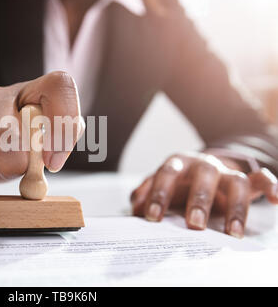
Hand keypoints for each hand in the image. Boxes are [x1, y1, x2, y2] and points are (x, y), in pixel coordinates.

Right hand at [0, 72, 81, 190]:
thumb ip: (53, 148)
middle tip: (6, 167)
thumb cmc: (4, 145)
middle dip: (11, 168)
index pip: (60, 87)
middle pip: (8, 138)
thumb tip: (52, 161)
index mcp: (28, 93)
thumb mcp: (34, 145)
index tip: (53, 162)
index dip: (63, 124)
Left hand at [130, 152, 277, 237]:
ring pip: (236, 181)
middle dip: (199, 200)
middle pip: (203, 175)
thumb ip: (145, 196)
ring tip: (232, 233)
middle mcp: (202, 165)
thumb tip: (135, 207)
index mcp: (177, 164)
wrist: (199, 171)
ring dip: (236, 207)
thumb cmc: (176, 185)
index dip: (159, 193)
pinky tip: (276, 200)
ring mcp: (225, 171)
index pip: (167, 174)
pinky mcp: (245, 179)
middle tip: (194, 225)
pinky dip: (271, 186)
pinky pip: (262, 178)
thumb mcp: (158, 188)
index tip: (153, 217)